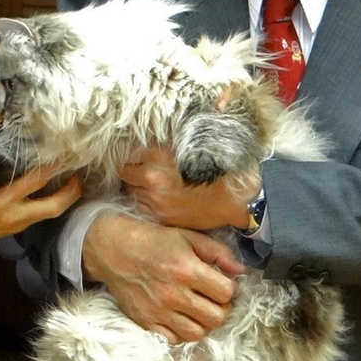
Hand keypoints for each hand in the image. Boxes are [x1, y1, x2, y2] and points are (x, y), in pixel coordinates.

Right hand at [0, 166, 81, 301]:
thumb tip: (13, 154)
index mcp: (1, 198)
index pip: (36, 179)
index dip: (54, 165)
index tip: (65, 151)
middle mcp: (14, 213)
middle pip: (55, 205)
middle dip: (72, 190)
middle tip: (79, 174)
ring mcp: (18, 224)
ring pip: (50, 212)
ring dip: (64, 197)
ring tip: (70, 179)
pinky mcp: (16, 229)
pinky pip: (39, 214)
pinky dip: (48, 202)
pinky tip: (49, 190)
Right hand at [82, 213, 245, 343]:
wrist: (113, 249)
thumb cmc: (153, 240)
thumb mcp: (187, 236)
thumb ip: (217, 252)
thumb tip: (240, 271)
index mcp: (186, 270)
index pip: (226, 292)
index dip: (230, 289)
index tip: (223, 284)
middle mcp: (174, 294)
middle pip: (216, 317)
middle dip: (221, 308)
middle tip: (215, 299)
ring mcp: (159, 311)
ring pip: (197, 333)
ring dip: (203, 322)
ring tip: (199, 310)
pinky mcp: (145, 321)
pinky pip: (173, 339)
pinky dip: (181, 332)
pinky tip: (181, 318)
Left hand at [120, 146, 258, 230]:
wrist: (235, 198)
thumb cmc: (215, 169)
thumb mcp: (189, 148)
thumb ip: (164, 147)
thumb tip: (146, 142)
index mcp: (158, 155)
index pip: (128, 154)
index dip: (131, 157)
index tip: (135, 158)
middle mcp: (152, 177)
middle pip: (125, 174)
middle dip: (132, 173)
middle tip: (141, 173)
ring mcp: (155, 200)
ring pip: (130, 193)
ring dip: (136, 189)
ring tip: (149, 187)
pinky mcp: (162, 217)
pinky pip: (141, 209)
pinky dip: (145, 204)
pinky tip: (155, 200)